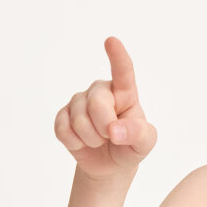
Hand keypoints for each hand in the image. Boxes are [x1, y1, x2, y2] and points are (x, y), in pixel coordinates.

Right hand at [54, 37, 157, 181]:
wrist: (109, 164)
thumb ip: (137, 134)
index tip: (111, 41)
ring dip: (91, 138)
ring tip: (99, 140)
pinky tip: (82, 142)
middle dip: (104, 127)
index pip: (123, 72)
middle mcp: (101, 92)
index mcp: (125, 93)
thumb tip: (114, 130)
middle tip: (112, 137)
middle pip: (97, 104)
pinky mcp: (63, 116)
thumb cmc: (130, 146)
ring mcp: (79, 102)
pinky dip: (74, 142)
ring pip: (78, 120)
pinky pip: (62, 129)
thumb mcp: (144, 143)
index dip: (117, 57)